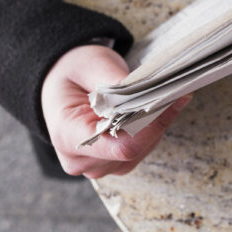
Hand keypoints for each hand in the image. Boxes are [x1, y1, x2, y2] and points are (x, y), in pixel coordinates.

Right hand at [40, 45, 191, 178]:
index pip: (119, 146)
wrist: (61, 82)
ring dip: (154, 127)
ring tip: (160, 100)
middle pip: (132, 150)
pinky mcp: (110, 163)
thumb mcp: (91, 65)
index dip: (149, 127)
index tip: (166, 102)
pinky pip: (139, 151)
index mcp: (67, 135)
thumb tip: (144, 93)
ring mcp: (95, 166)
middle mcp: (79, 159)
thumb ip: (115, 81)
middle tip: (169, 94)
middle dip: (154, 122)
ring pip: (140, 152)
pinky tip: (153, 111)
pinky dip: (150, 131)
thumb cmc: (72, 72)